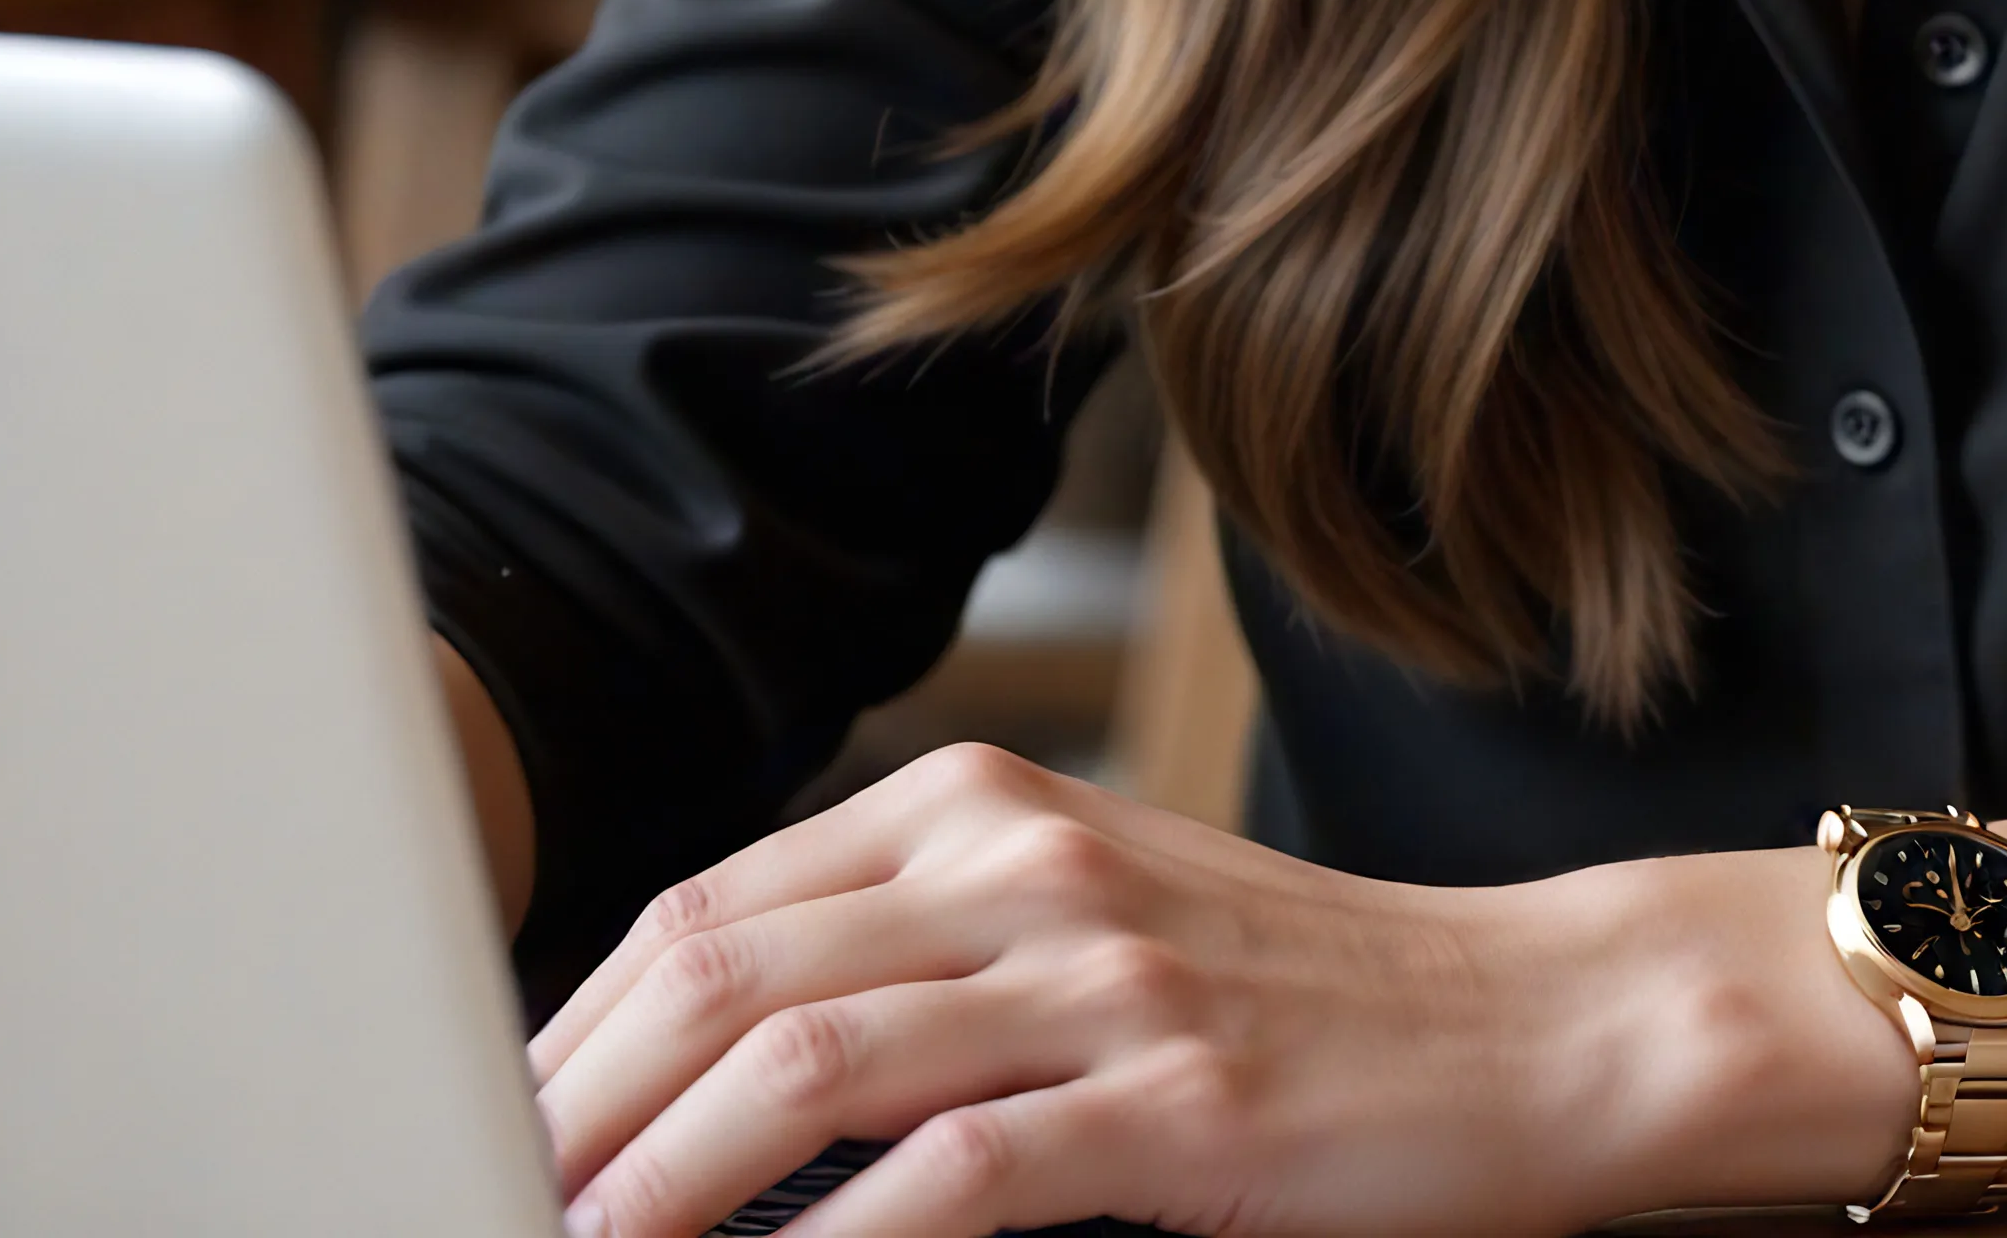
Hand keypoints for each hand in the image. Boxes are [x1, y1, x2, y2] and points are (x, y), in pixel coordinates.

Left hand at [526, 741, 1902, 1237]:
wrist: (1524, 1023)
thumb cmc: (1290, 997)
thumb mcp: (1084, 930)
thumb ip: (914, 959)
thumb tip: (698, 1058)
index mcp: (989, 813)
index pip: (716, 905)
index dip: (574, 1028)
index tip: (493, 1130)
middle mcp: (1030, 867)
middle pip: (728, 966)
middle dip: (573, 1101)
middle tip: (482, 1192)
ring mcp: (1107, 978)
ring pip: (811, 1057)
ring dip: (657, 1181)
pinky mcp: (1180, 1101)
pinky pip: (961, 1172)